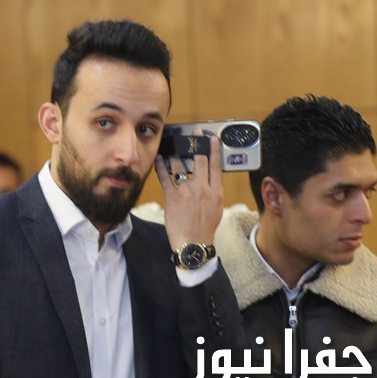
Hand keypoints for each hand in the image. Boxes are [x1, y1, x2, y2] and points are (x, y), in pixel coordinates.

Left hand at [153, 132, 223, 251]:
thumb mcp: (217, 209)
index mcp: (216, 192)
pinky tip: (159, 158)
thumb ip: (214, 193)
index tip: (212, 138)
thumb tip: (210, 181)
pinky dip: (161, 166)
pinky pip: (165, 177)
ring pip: (181, 166)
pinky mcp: (172, 197)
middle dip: (196, 144)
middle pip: (200, 161)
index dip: (214, 150)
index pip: (216, 166)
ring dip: (176, 153)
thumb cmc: (205, 229)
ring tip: (173, 144)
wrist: (193, 244)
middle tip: (194, 133)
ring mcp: (186, 192)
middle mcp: (202, 189)